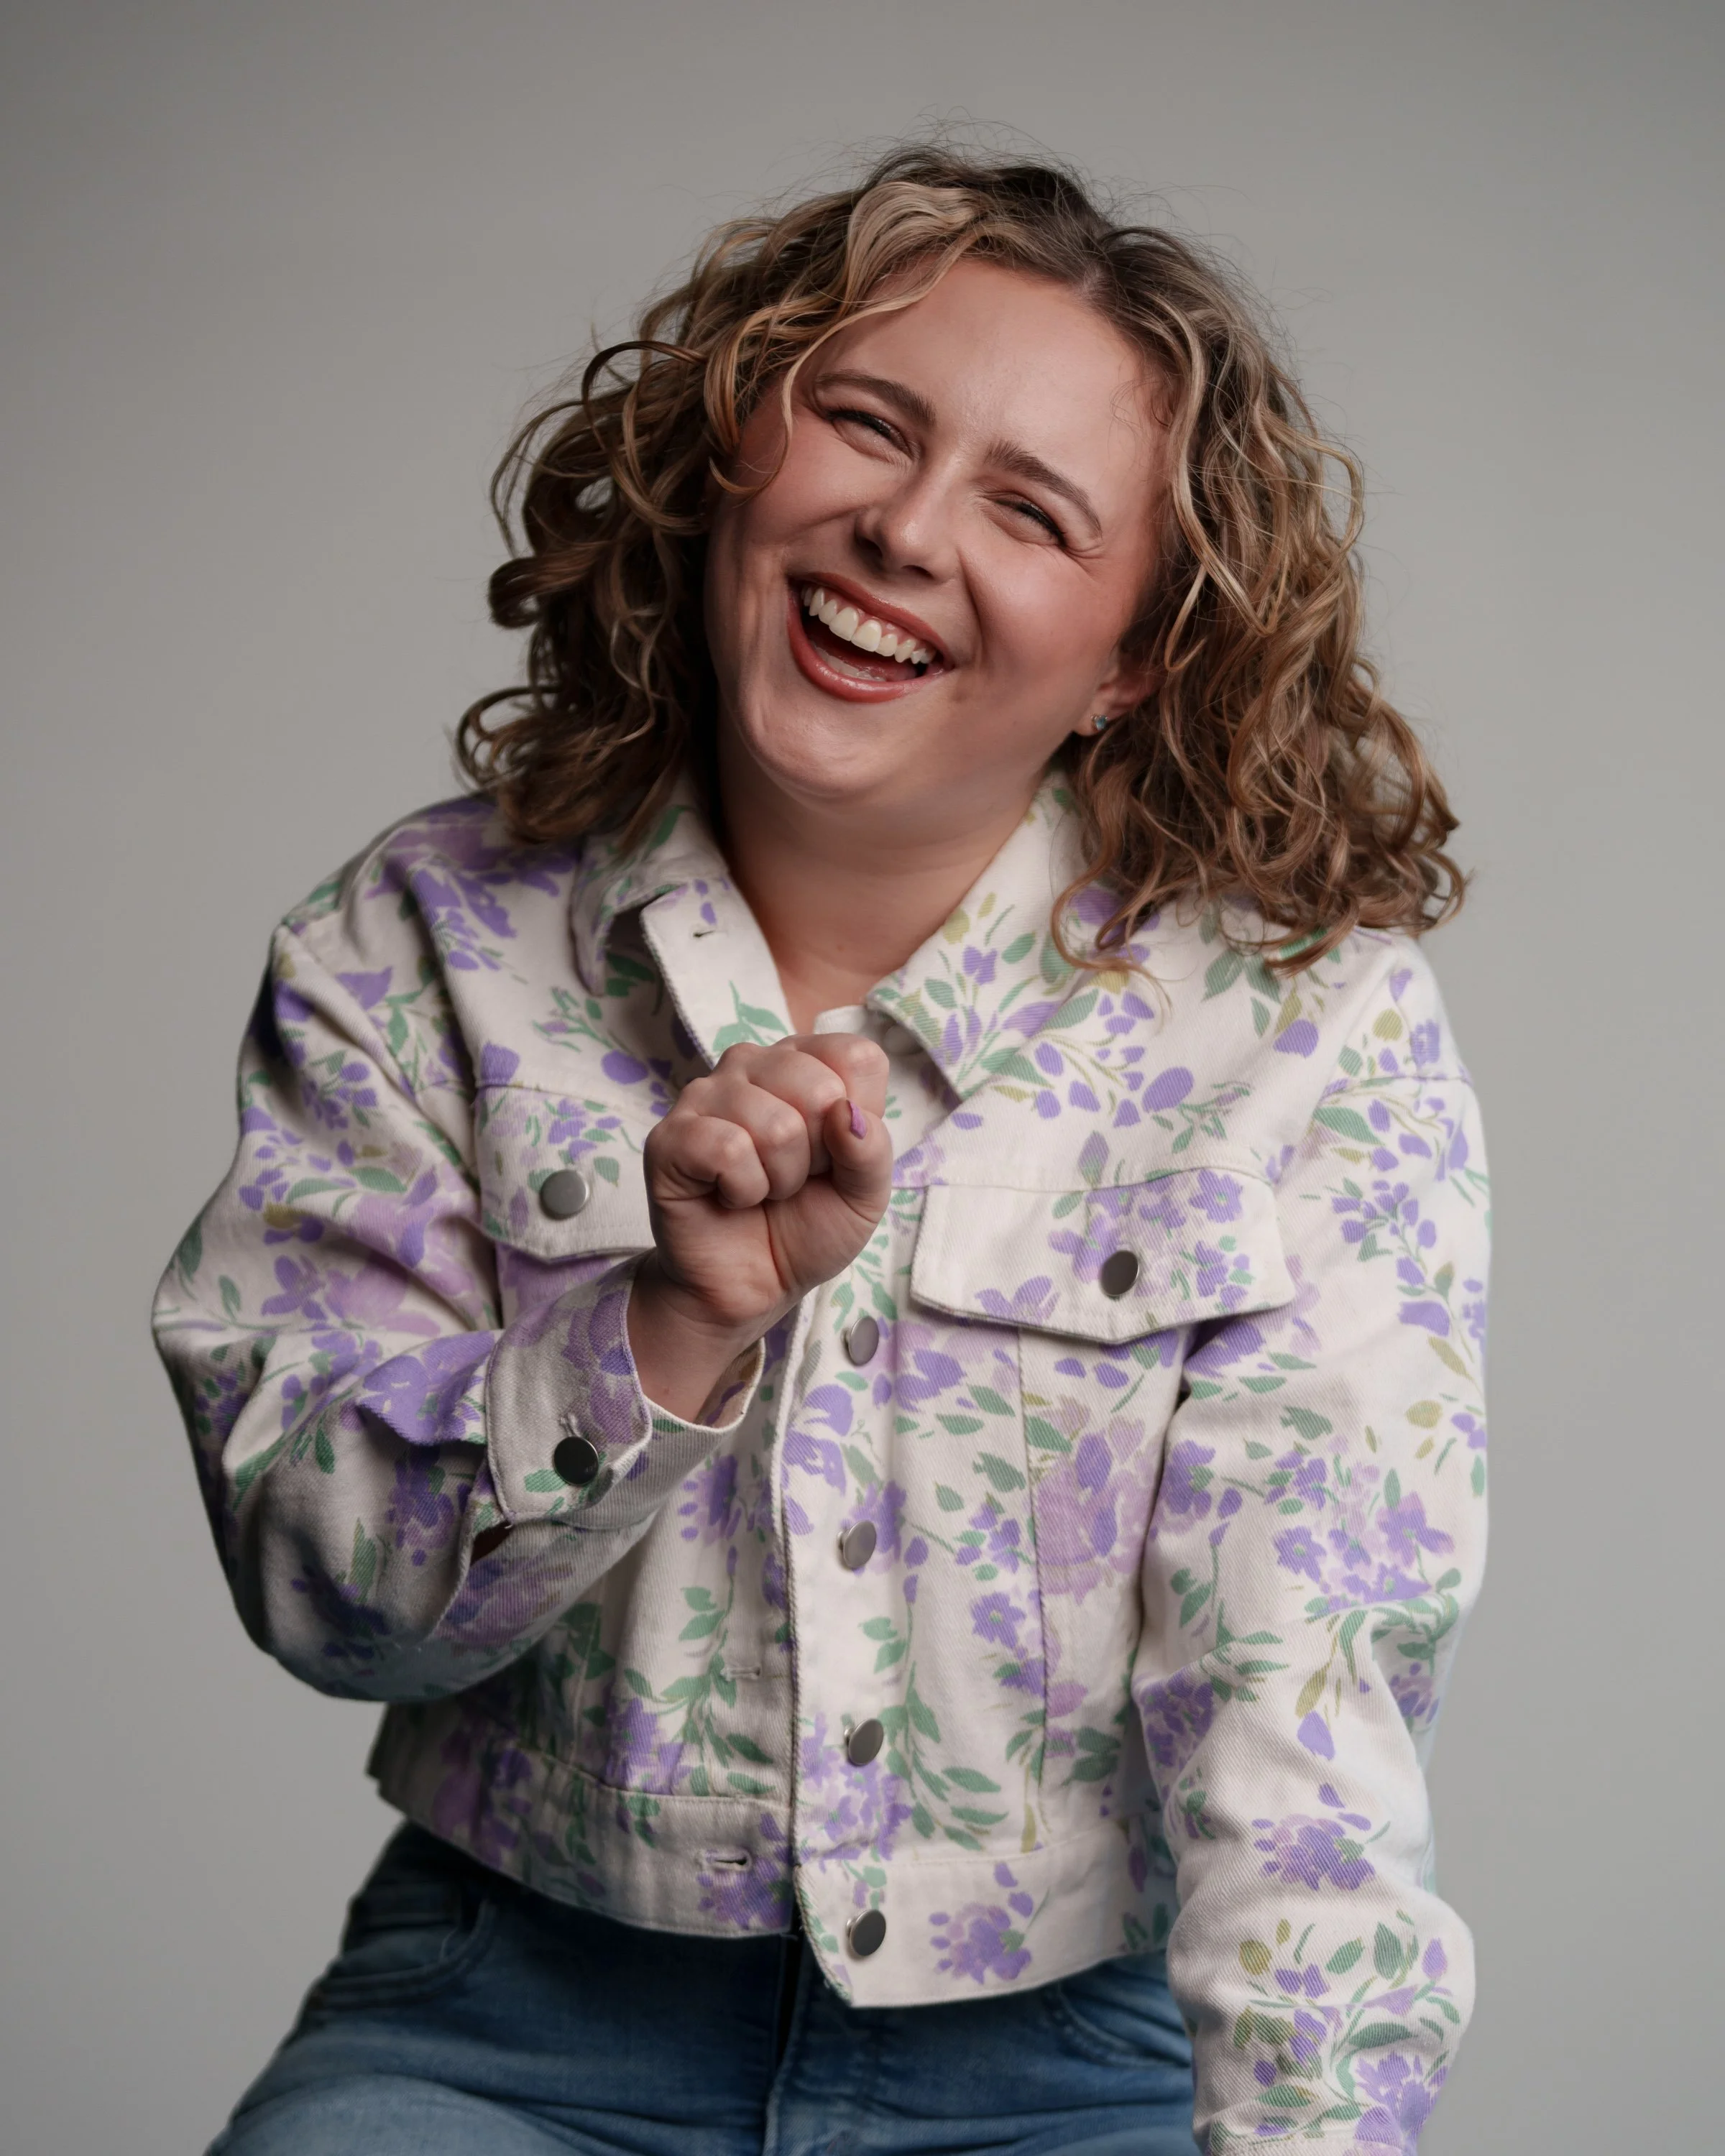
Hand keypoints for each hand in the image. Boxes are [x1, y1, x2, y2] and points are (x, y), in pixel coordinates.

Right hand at [628, 1033, 891, 1419]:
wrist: (753, 1286)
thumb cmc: (805, 1228)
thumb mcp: (864, 1195)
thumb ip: (872, 1151)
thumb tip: (847, 1114)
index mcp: (803, 1064)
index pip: (856, 1056)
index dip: (856, 1120)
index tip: (832, 1155)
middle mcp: (751, 1065)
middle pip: (818, 1087)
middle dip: (818, 1155)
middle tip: (793, 1179)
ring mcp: (705, 1095)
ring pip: (775, 1124)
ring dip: (781, 1179)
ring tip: (763, 1190)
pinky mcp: (671, 1137)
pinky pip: (728, 1149)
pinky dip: (744, 1190)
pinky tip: (731, 1197)